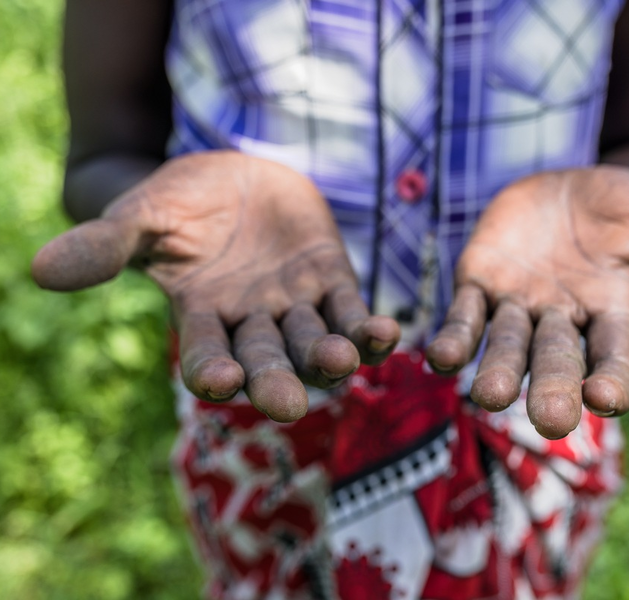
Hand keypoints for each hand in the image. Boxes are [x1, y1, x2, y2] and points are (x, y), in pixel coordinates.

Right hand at [33, 151, 399, 420]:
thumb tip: (39, 270)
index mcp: (203, 317)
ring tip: (341, 361)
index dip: (210, 369)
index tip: (216, 383)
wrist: (234, 177)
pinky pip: (352, 312)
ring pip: (314, 342)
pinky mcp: (331, 282)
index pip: (205, 354)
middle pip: (266, 361)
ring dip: (329, 356)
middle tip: (286, 404)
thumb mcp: (142, 217)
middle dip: (275, 382)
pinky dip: (368, 327)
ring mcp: (295, 306)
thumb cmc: (180, 201)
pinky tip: (387, 334)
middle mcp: (252, 323)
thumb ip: (106, 245)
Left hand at [426, 166, 628, 438]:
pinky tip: (439, 356)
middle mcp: (562, 320)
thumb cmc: (626, 211)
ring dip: (494, 371)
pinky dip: (453, 336)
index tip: (608, 401)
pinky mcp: (479, 283)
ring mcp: (518, 305)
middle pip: (555, 360)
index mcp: (611, 312)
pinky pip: (463, 314)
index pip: (615, 354)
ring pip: (505, 345)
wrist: (570, 190)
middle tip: (548, 421)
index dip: (612, 377)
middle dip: (550, 388)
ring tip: (485, 395)